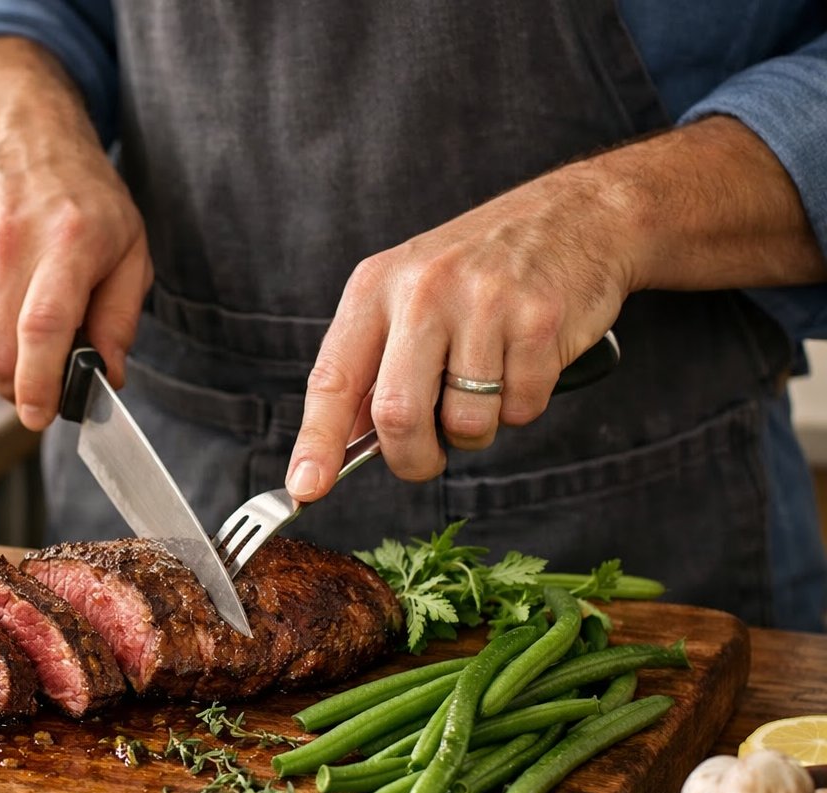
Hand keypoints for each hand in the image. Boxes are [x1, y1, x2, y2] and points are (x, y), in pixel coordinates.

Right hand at [0, 38, 151, 430]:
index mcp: (66, 242)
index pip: (41, 327)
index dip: (38, 383)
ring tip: (28, 335)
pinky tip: (2, 308)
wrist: (17, 141)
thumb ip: (121, 318)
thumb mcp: (129, 249)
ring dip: (2, 363)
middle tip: (44, 387)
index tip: (41, 415)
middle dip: (20, 389)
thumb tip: (108, 375)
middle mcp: (7, 246)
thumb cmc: (82, 200)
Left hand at [285, 166, 633, 500]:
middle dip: (411, 458)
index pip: (332, 378)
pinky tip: (524, 362)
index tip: (304, 487)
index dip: (316, 442)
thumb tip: (347, 445)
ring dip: (476, 431)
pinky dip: (522, 405)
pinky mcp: (539, 320)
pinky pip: (521, 409)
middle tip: (425, 460)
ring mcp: (483, 303)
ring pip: (467, 423)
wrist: (578, 214)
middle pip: (398, 415)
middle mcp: (422, 291)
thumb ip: (376, 363)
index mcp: (375, 288)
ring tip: (486, 384)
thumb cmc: (480, 270)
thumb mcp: (408, 294)